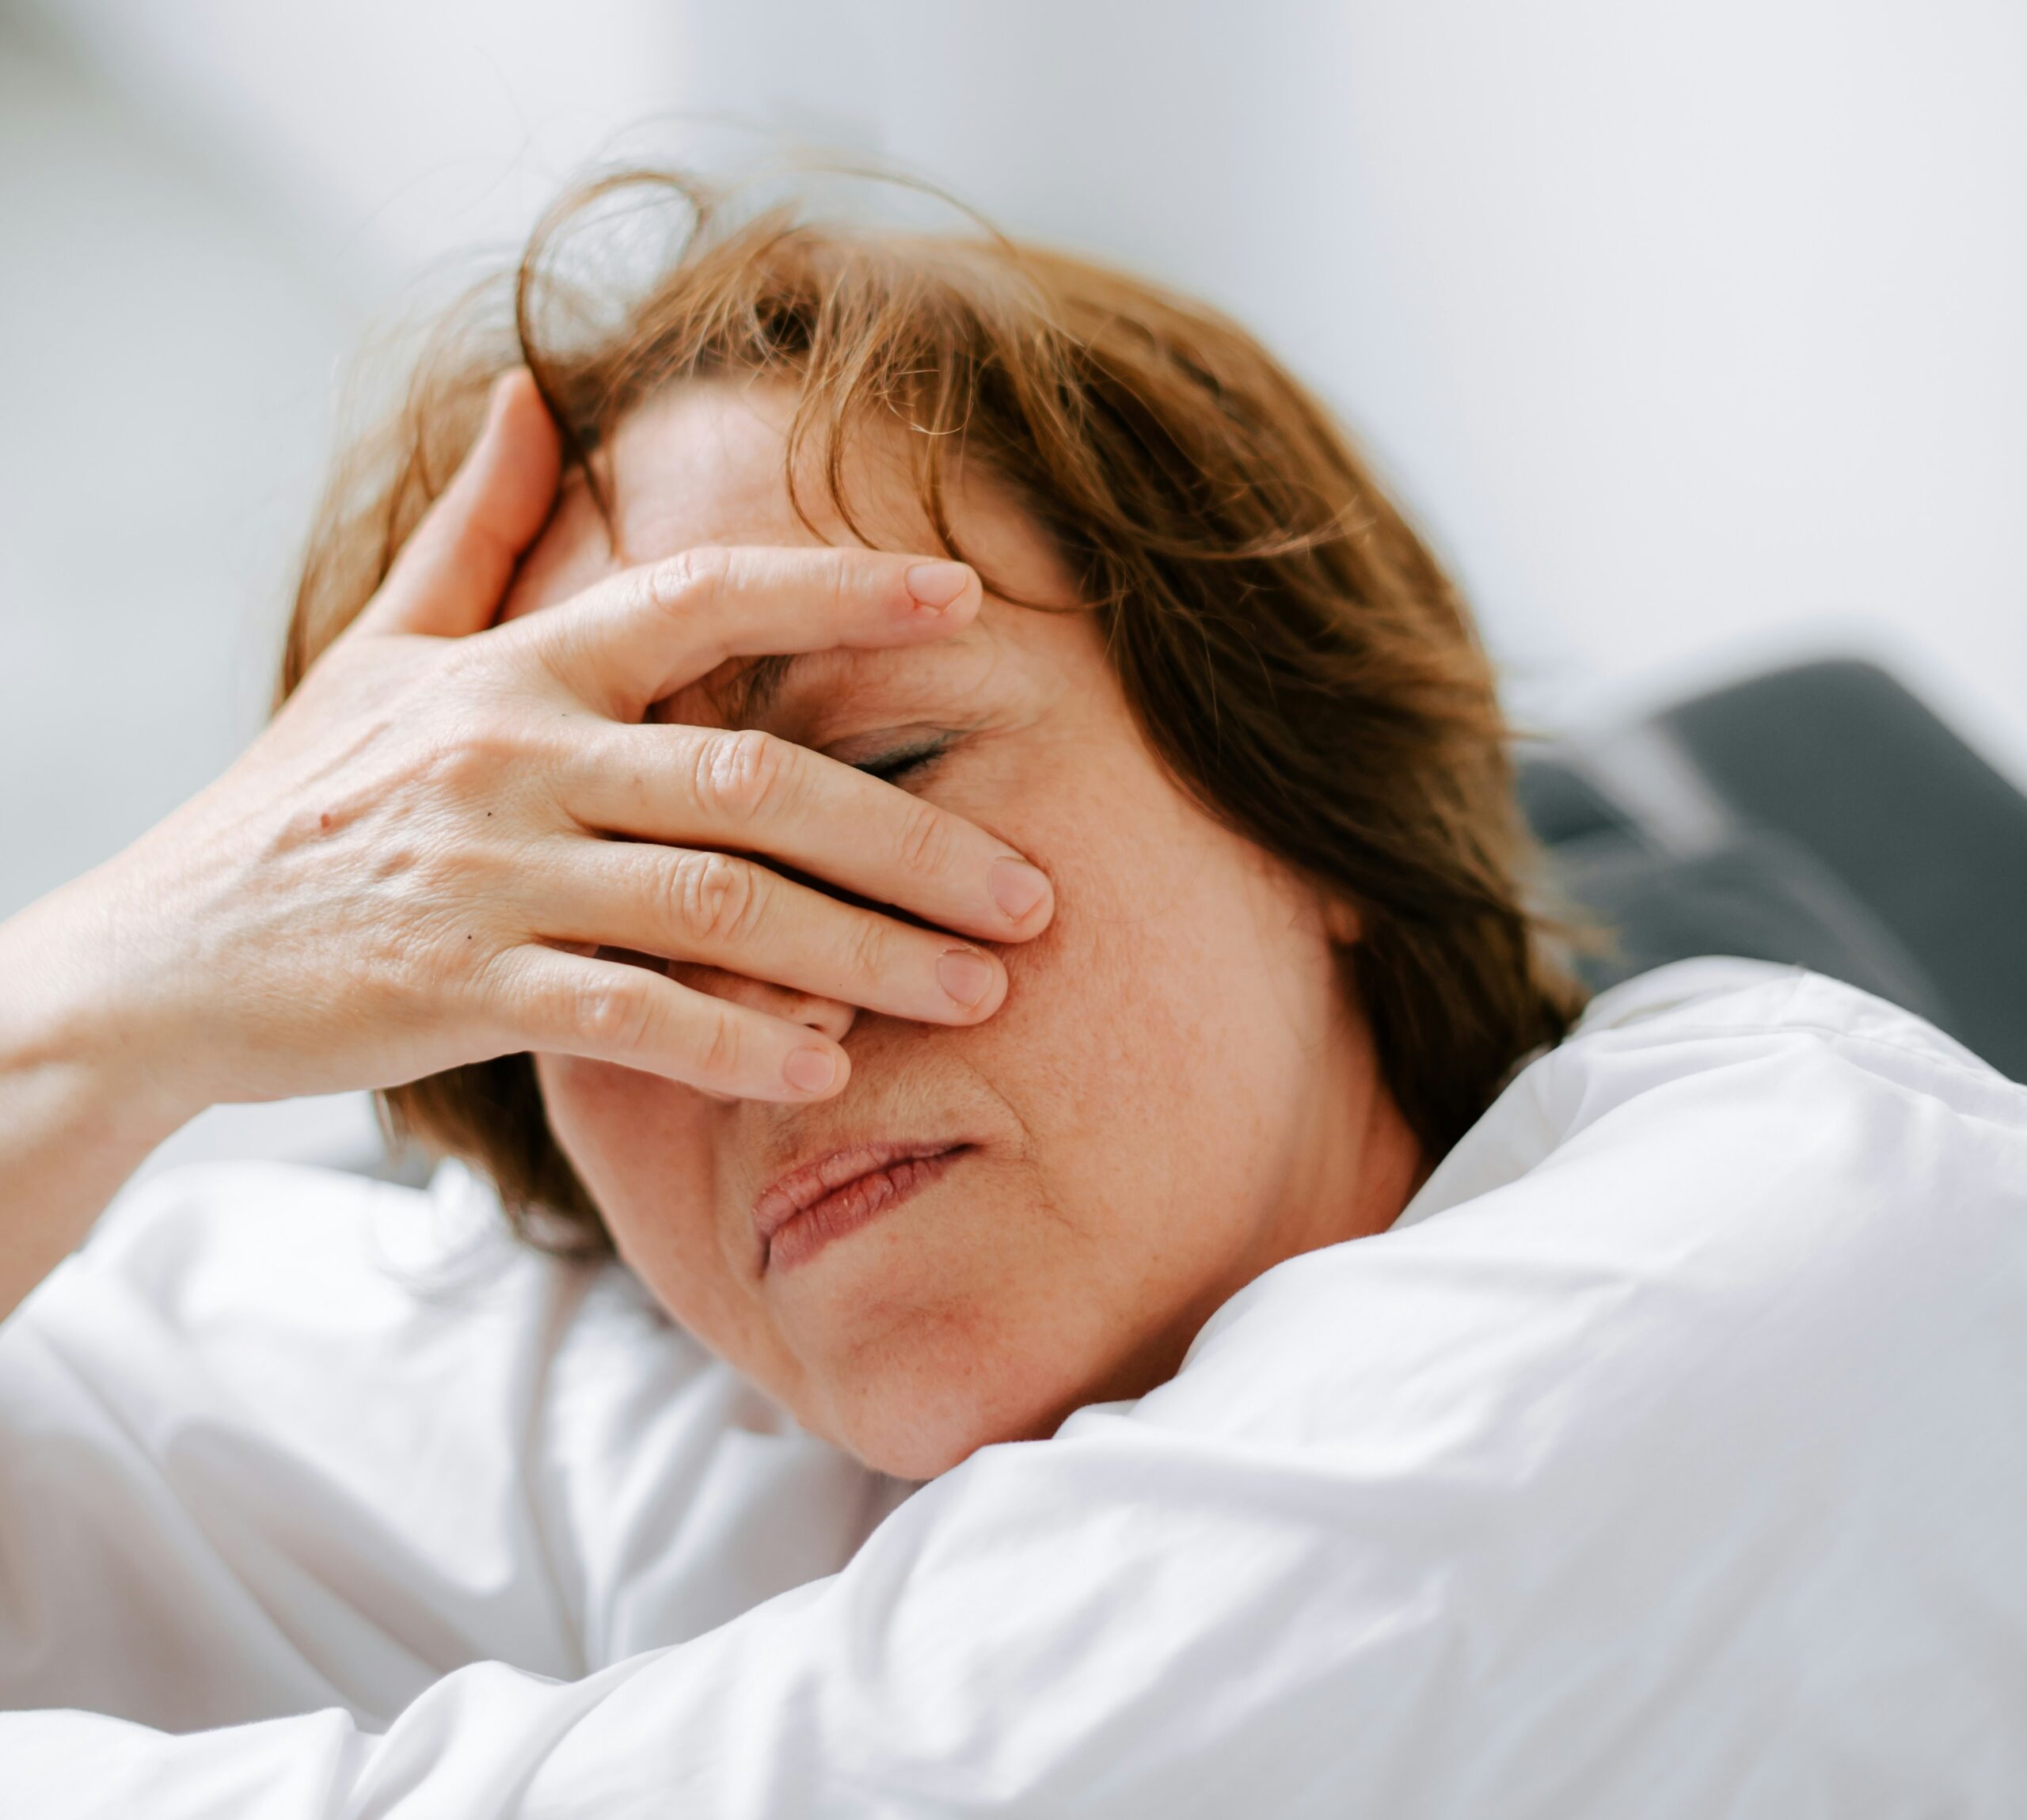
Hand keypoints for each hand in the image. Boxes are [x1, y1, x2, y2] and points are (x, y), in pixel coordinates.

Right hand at [10, 371, 1054, 1135]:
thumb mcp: (379, 650)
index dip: (840, 592)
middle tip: (1033, 897)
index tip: (967, 602)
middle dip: (910, 840)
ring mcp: (482, 874)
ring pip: (714, 903)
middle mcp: (510, 755)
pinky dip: (733, 1044)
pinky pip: (625, 1015)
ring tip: (978, 996)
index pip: (701, 599)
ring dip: (863, 954)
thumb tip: (530, 394)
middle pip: (752, 779)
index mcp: (514, 668)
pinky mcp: (451, 990)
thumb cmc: (293, 803)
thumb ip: (475, 533)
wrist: (152, 958)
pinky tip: (825, 1071)